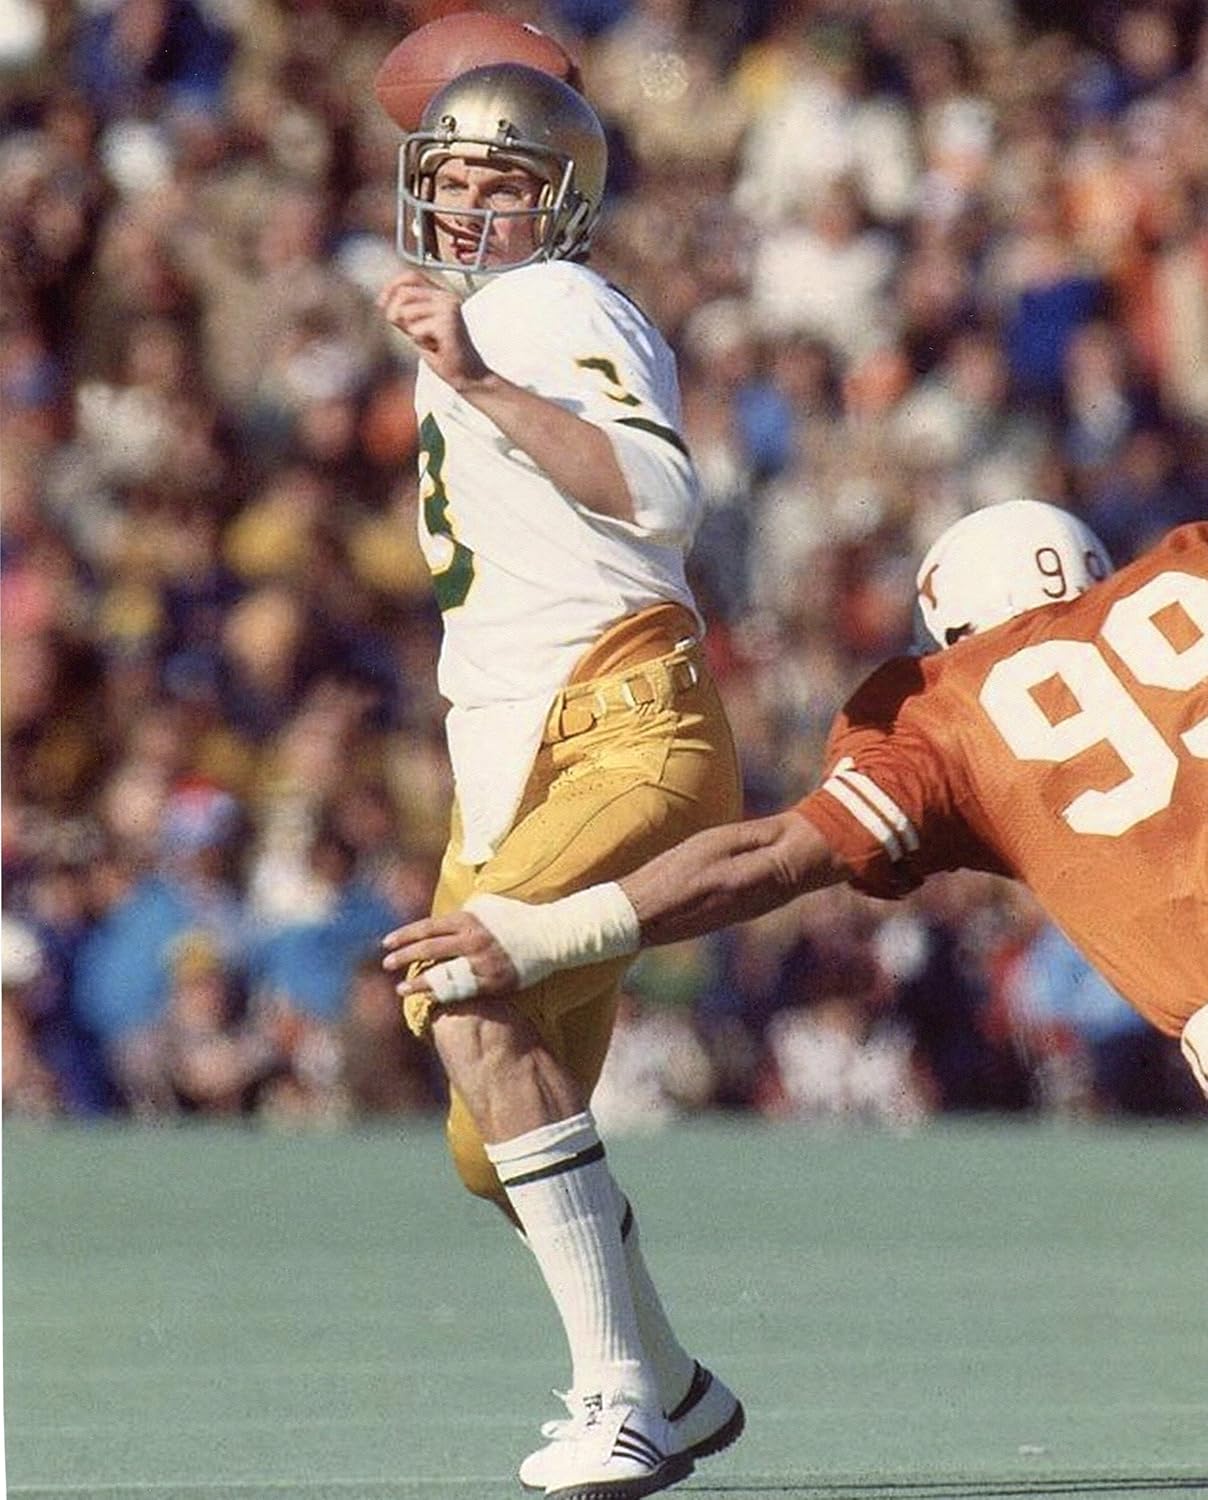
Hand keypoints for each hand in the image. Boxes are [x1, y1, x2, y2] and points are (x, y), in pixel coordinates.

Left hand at [376, 270, 490, 390]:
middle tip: (409, 334)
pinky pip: (415, 329)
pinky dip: (420, 342)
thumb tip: (384, 302)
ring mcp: (448, 307)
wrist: (470, 375)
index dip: (392, 287)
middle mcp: (446, 296)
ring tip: (429, 342)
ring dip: (410, 331)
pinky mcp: (447, 322)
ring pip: (405, 311)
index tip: (381, 304)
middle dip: (394, 314)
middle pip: (403, 293)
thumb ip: (405, 314)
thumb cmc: (445, 355)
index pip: (411, 277)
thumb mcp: (419, 329)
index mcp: (442, 295)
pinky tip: (437, 348)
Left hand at [381, 911, 519, 999]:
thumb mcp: (489, 904)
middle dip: (404, 957)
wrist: (551, 936)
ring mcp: (483, 964)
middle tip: (386, 965)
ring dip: (419, 984)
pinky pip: (464, 991)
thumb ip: (465, 910)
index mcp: (469, 920)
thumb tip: (444, 920)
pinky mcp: (494, 983)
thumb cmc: (518, 917)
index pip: (428, 928)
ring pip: (443, 976)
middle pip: (429, 950)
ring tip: (401, 990)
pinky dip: (446, 995)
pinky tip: (432, 998)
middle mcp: (472, 941)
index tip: (386, 943)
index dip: (405, 936)